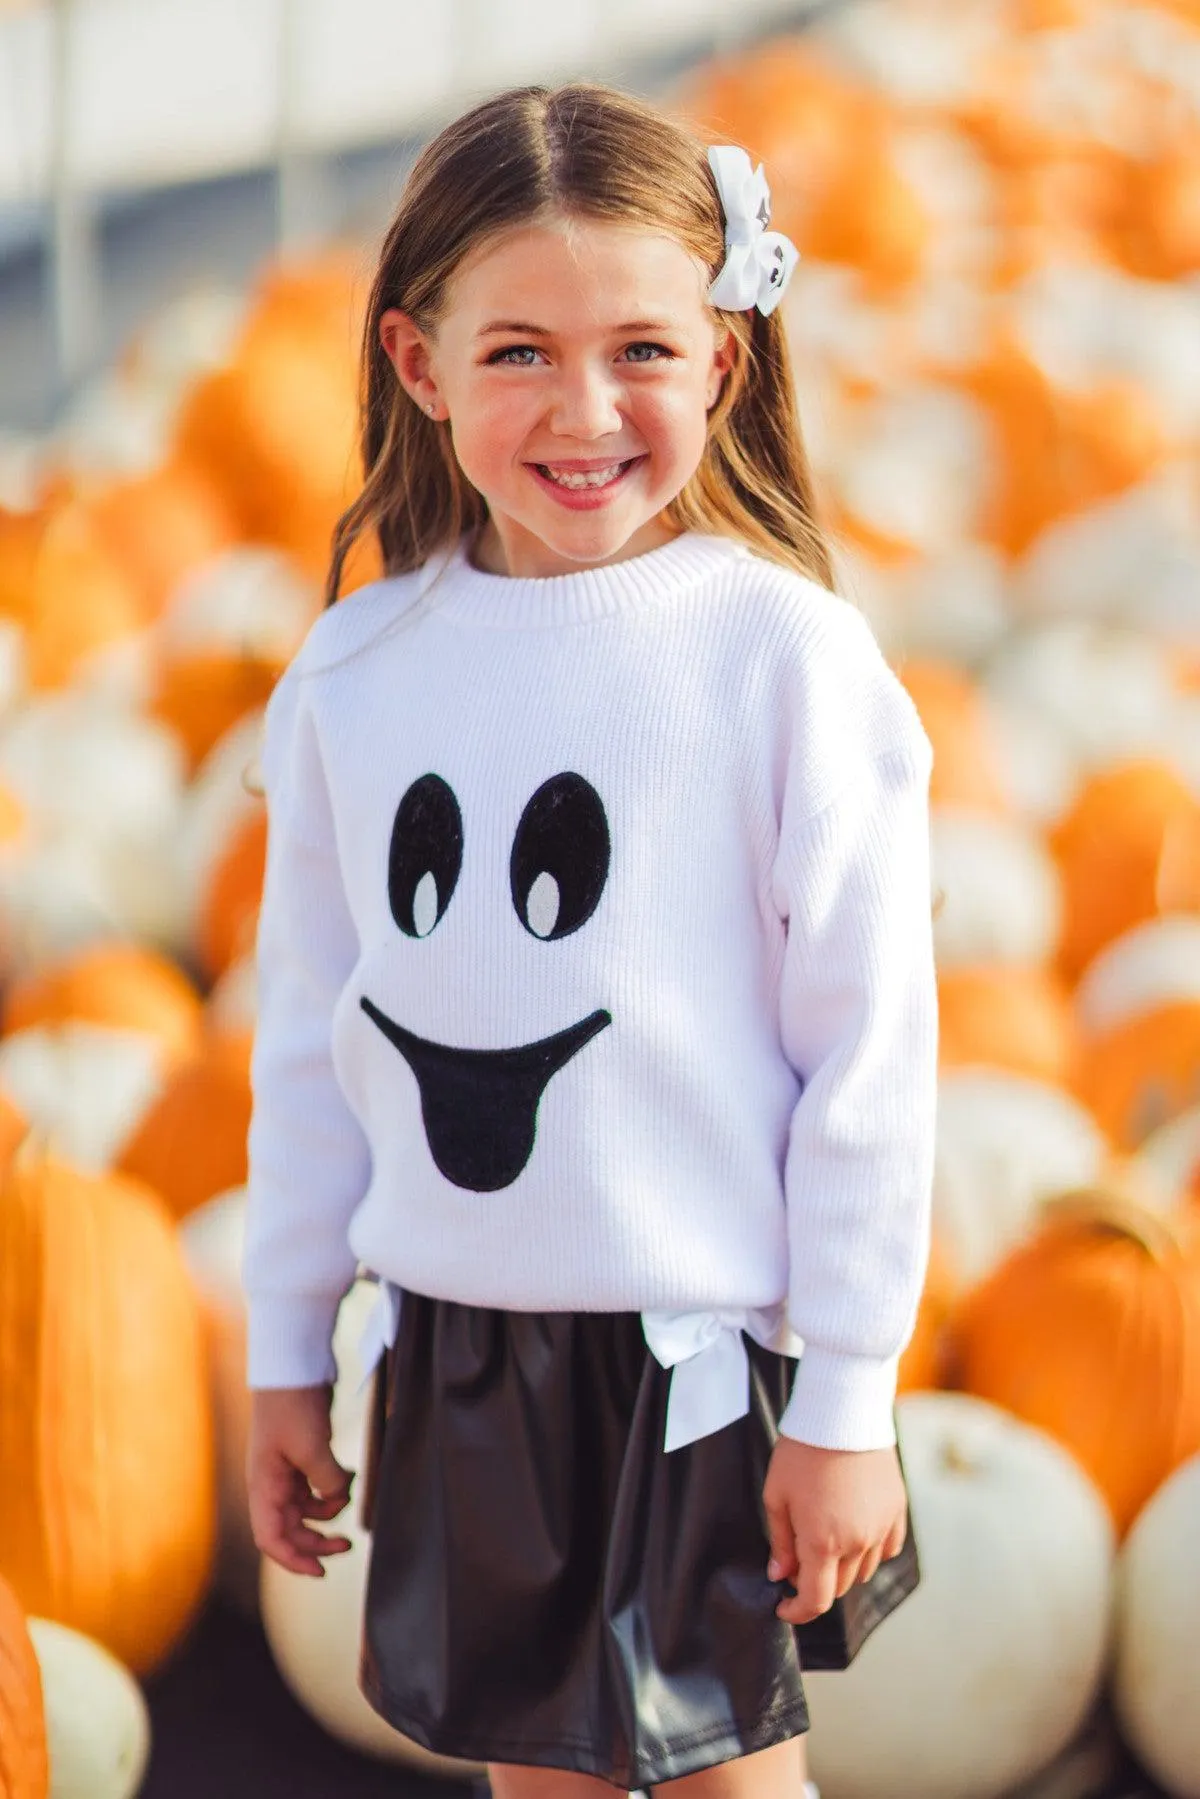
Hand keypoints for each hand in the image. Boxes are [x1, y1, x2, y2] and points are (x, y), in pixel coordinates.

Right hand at [246, 1384, 355, 1576]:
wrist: (293, 1368)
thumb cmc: (293, 1407)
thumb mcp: (313, 1448)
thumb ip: (328, 1482)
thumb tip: (340, 1498)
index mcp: (264, 1487)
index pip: (270, 1539)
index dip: (293, 1560)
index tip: (320, 1571)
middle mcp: (271, 1485)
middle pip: (290, 1530)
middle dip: (317, 1543)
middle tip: (346, 1548)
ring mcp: (286, 1471)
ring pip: (305, 1511)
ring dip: (327, 1516)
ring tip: (349, 1506)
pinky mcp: (302, 1457)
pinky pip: (315, 1488)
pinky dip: (332, 1491)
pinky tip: (349, 1479)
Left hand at [762, 1436, 907, 1625]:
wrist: (842, 1411)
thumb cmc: (803, 1450)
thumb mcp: (777, 1494)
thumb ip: (780, 1541)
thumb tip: (780, 1575)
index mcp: (823, 1541)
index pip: (816, 1600)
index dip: (797, 1611)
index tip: (784, 1607)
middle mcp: (858, 1542)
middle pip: (839, 1587)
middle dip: (815, 1583)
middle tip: (796, 1562)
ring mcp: (881, 1527)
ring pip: (862, 1571)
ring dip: (842, 1569)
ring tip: (823, 1540)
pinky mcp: (896, 1511)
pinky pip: (887, 1549)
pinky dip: (870, 1552)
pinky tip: (854, 1533)